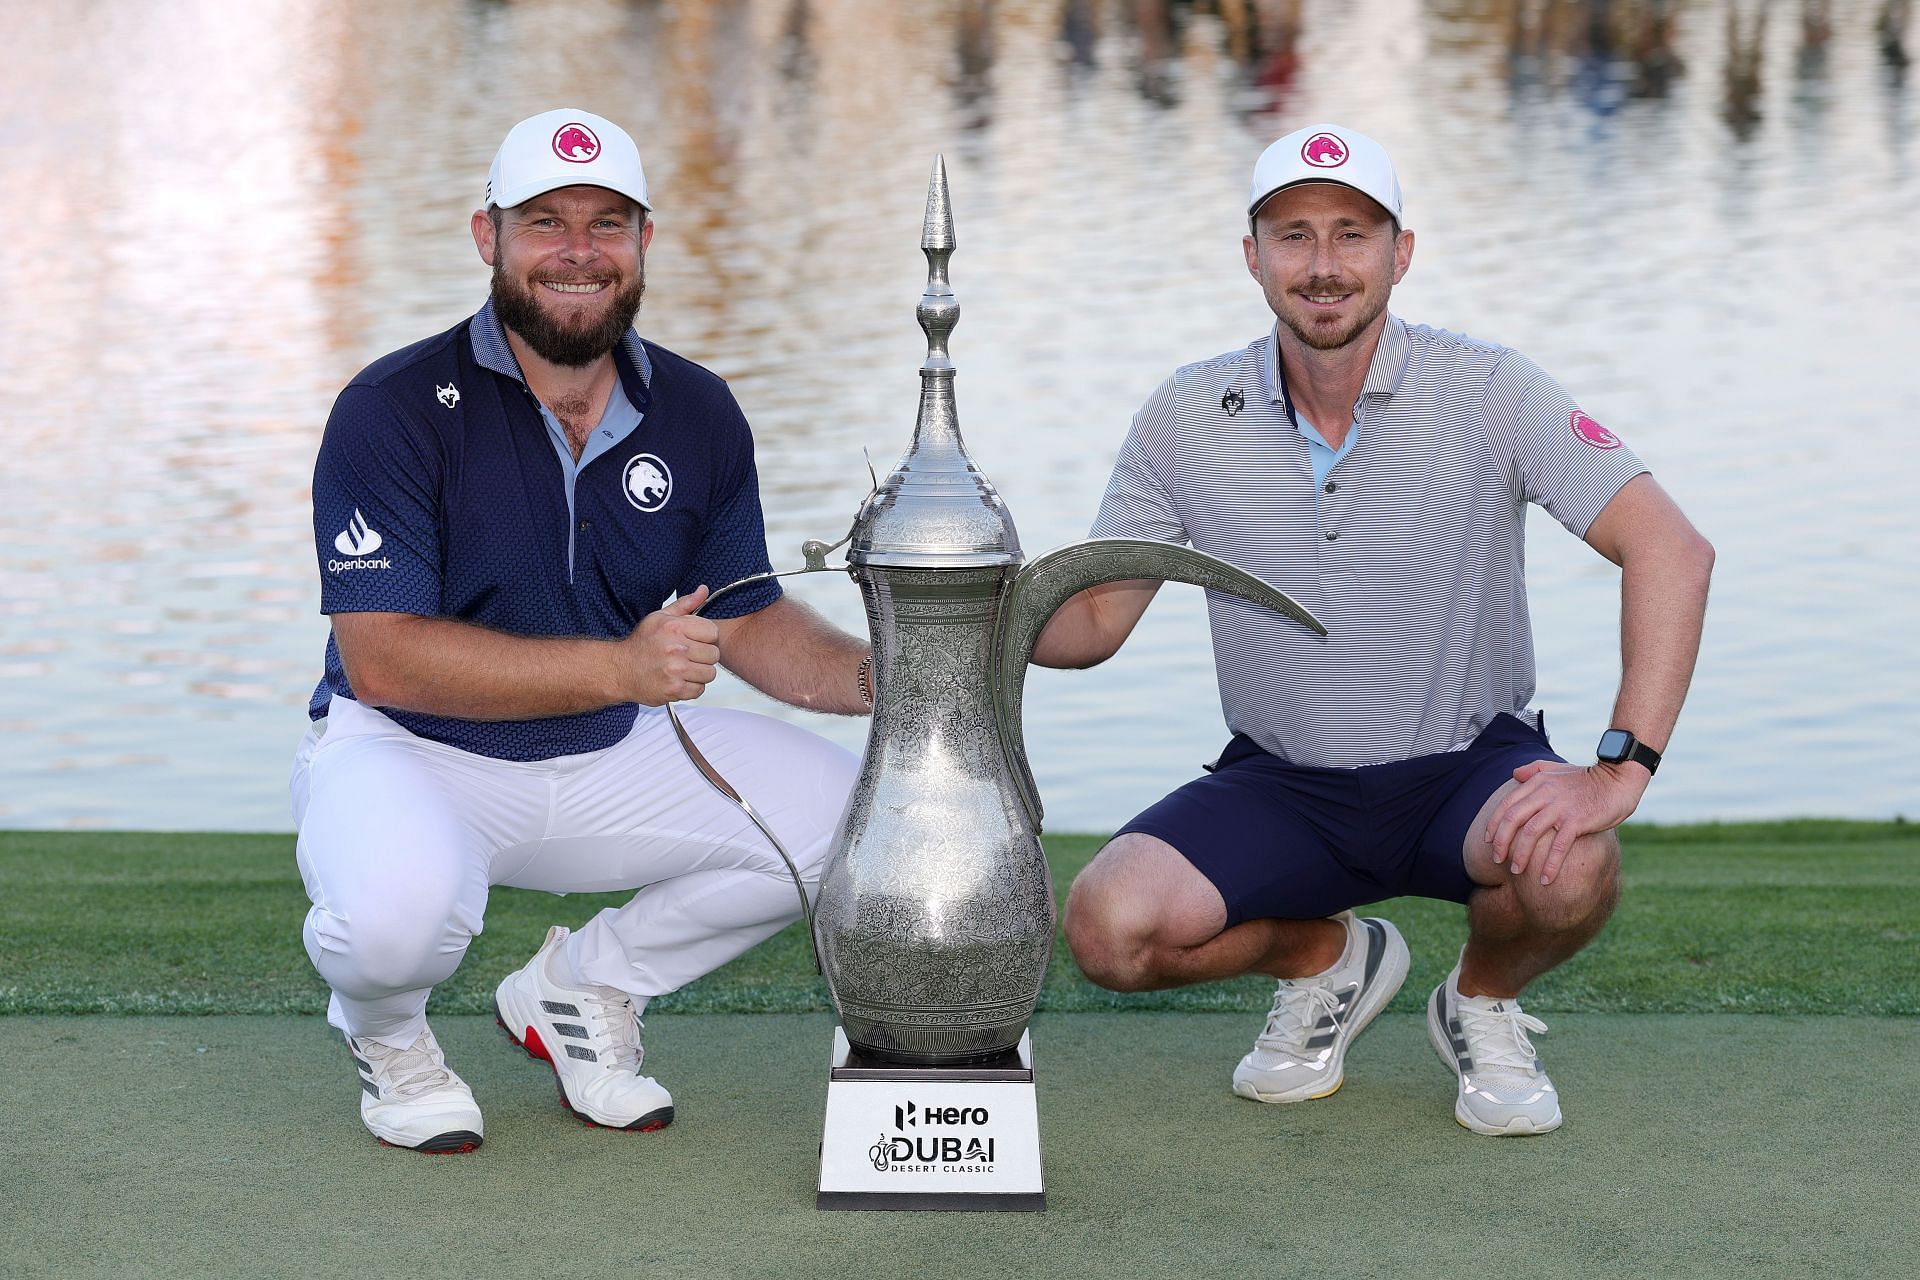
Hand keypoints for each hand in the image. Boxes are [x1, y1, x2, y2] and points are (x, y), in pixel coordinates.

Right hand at [623, 586, 720, 705]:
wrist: (619, 670)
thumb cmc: (641, 644)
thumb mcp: (660, 618)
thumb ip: (685, 604)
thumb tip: (704, 589)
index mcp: (674, 627)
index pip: (713, 632)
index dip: (706, 637)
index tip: (695, 640)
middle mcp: (676, 648)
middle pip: (714, 654)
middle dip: (704, 656)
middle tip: (688, 656)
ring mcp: (676, 671)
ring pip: (710, 673)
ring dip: (699, 673)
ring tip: (684, 668)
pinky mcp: (674, 689)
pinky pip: (700, 689)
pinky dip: (691, 687)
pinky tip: (679, 680)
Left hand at [1485, 760, 1647, 885]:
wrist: (1618, 780)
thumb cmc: (1588, 778)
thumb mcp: (1558, 769)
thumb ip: (1535, 769)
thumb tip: (1515, 774)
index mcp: (1538, 782)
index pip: (1507, 805)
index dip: (1494, 824)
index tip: (1488, 841)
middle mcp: (1545, 793)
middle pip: (1513, 820)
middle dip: (1501, 842)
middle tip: (1497, 860)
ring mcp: (1561, 807)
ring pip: (1530, 833)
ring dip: (1520, 855)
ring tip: (1516, 871)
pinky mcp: (1577, 821)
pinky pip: (1558, 846)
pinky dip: (1549, 864)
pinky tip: (1545, 880)